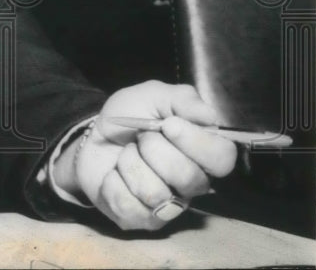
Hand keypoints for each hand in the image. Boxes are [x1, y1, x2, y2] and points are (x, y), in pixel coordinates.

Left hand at [55, 81, 236, 230]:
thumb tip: (209, 115)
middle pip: (189, 178)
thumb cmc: (129, 117)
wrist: (92, 138)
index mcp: (201, 153)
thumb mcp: (153, 96)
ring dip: (130, 164)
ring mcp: (166, 206)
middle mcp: (191, 184)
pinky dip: (113, 182)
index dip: (197, 142)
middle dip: (155, 150)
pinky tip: (113, 174)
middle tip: (140, 138)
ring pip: (156, 193)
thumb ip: (182, 99)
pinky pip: (129, 206)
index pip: (223, 159)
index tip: (168, 125)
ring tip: (125, 155)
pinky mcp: (139, 220)